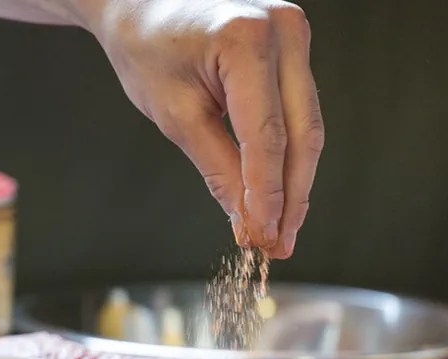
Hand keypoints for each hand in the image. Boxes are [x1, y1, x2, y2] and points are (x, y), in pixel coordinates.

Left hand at [82, 0, 323, 258]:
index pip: (267, 137)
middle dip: (291, 198)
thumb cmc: (146, 48)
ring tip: (281, 231)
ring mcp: (294, 34)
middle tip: (279, 245)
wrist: (140, 4)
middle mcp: (283, 30)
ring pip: (307, 128)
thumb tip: (249, 223)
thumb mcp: (177, 116)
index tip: (264, 238)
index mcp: (246, 40)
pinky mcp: (293, 47)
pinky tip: (280, 195)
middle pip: (302, 135)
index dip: (268, 196)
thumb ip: (219, 170)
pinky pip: (298, 112)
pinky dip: (288, 156)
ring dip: (295, 184)